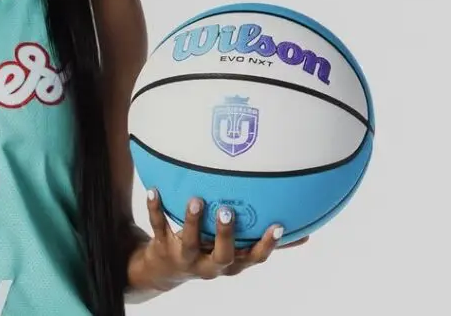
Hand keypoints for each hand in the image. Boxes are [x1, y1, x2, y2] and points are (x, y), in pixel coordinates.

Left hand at [135, 189, 308, 285]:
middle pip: (222, 255)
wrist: (164, 271)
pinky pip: (158, 227)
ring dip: (192, 221)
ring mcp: (186, 257)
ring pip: (190, 242)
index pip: (254, 259)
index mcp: (231, 263)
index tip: (278, 226)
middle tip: (227, 211)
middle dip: (226, 235)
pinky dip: (156, 209)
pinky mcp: (163, 247)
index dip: (266, 245)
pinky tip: (154, 190)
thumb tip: (306, 235)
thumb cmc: (209, 253)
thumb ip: (262, 242)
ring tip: (195, 199)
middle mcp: (210, 264)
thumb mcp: (235, 252)